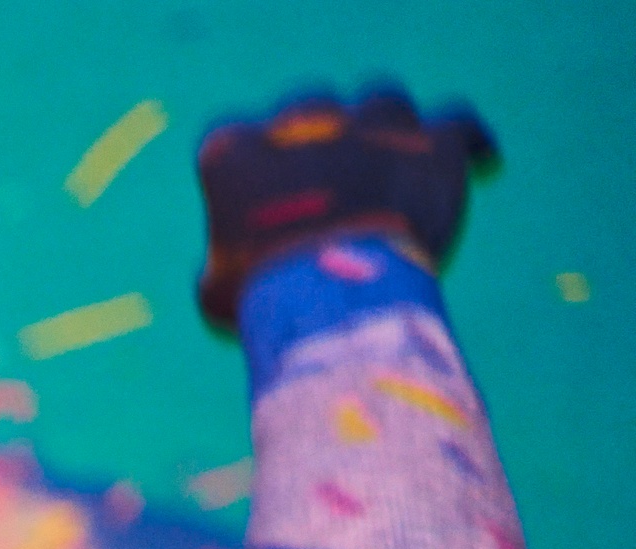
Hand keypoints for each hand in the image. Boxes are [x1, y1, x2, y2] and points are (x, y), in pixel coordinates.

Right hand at [195, 83, 497, 328]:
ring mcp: (373, 126)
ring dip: (384, 130)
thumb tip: (233, 271)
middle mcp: (303, 122)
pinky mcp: (433, 144)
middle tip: (328, 182)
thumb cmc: (265, 302)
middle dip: (317, 140)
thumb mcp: (217, 289)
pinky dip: (464, 142)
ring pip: (382, 105)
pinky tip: (473, 157)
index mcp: (236, 151)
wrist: (338, 299)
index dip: (250, 169)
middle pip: (310, 108)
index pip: (235, 140)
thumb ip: (226, 259)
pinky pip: (457, 125)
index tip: (258, 200)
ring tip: (391, 164)